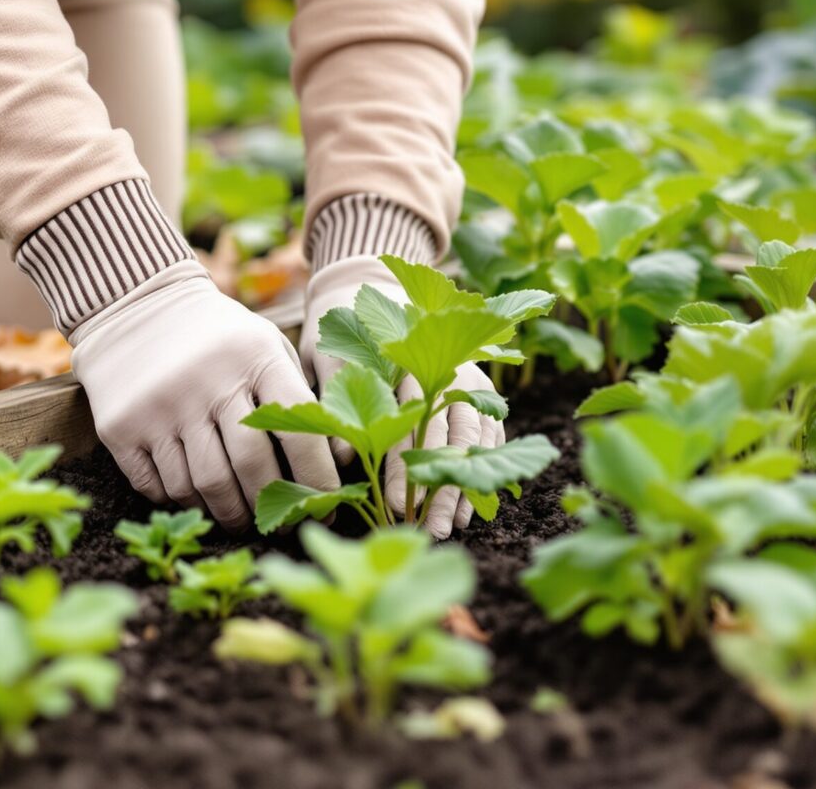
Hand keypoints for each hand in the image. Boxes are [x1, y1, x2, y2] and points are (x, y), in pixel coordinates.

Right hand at [72, 260, 340, 527]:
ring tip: (238, 518)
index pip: (297, 429)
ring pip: (201, 486)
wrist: (135, 306)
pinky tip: (195, 498)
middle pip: (249, 467)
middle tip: (281, 524)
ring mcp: (161, 406)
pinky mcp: (122, 427)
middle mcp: (208, 382)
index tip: (327, 504)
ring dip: (226, 513)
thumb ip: (296, 393)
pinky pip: (158, 486)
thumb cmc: (218, 336)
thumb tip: (336, 462)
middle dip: (271, 506)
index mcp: (254, 357)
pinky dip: (181, 501)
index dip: (317, 476)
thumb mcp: (263, 344)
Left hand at [300, 255, 503, 537]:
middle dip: (440, 486)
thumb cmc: (340, 330)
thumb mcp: (326, 353)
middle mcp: (448, 365)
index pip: (410, 419)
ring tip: (451, 526)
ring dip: (464, 485)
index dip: (403, 466)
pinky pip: (489, 436)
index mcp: (410, 356)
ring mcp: (471, 377)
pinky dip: (480, 471)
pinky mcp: (482, 390)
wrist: (367, 286)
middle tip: (430, 528)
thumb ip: (336, 395)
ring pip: (474, 439)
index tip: (394, 503)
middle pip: (449, 435)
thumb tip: (342, 456)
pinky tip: (468, 508)